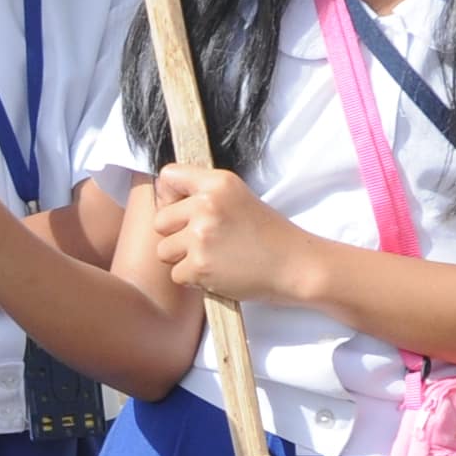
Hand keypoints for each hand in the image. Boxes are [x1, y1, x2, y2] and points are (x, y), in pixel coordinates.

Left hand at [150, 162, 309, 301]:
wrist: (295, 266)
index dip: (170, 196)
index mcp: (218, 182)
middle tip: (206, 242)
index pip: (168, 176)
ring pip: (164, 250)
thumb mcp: (239, 198)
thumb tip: (162, 195)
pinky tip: (218, 273)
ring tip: (213, 257)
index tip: (183, 208)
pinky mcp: (199, 266)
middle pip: (160, 221)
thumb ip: (203, 193)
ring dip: (183, 259)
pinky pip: (176, 274)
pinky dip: (194, 279)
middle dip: (176, 234)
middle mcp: (206, 205)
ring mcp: (201, 236)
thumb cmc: (268, 234)